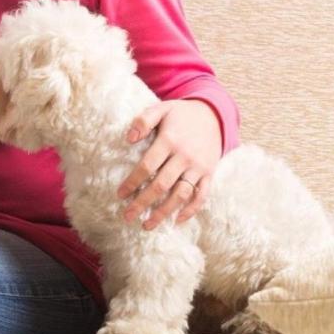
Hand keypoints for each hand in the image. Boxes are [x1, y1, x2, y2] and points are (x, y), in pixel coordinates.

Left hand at [116, 100, 221, 229]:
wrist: (214, 115)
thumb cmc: (181, 115)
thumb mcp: (161, 109)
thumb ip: (143, 120)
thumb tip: (128, 138)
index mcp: (170, 141)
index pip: (147, 166)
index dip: (132, 182)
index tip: (120, 195)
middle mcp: (185, 156)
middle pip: (161, 185)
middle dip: (143, 203)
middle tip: (127, 216)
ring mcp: (199, 167)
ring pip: (181, 194)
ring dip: (164, 212)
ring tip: (147, 225)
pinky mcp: (209, 173)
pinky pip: (202, 195)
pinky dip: (191, 210)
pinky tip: (176, 220)